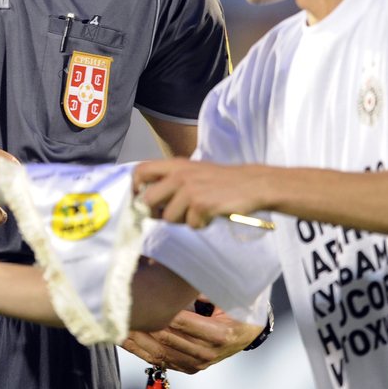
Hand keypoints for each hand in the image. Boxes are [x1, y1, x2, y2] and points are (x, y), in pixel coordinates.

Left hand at [121, 299, 262, 373]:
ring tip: (117, 324)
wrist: (249, 332)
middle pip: (168, 339)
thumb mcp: (226, 295)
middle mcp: (208, 353)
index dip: (159, 312)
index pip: (182, 322)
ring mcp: (199, 363)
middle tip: (122, 310)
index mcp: (219, 334)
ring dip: (137, 340)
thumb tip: (176, 270)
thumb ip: (200, 287)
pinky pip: (162, 362)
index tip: (140, 300)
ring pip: (161, 353)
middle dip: (143, 325)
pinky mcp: (190, 368)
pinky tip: (125, 340)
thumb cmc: (238, 308)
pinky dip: (141, 351)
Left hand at [133, 157, 269, 227]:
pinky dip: (200, 225)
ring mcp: (190, 189)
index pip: (140, 170)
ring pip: (168, 217)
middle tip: (171, 214)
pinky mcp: (201, 204)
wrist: (253, 184)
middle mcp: (179, 174)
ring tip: (197, 212)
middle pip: (148, 199)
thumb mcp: (193, 171)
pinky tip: (210, 216)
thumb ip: (172, 179)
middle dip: (156, 212)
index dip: (134, 187)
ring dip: (182, 220)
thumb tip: (148, 199)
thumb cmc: (221, 180)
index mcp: (175, 164)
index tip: (139, 200)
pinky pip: (190, 224)